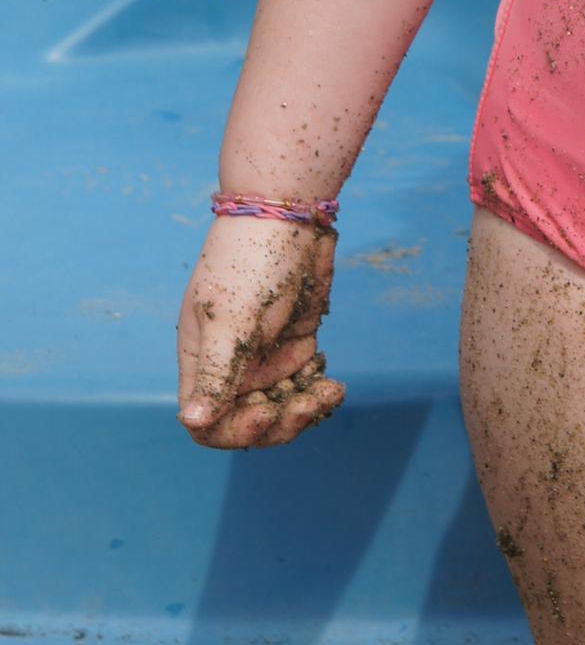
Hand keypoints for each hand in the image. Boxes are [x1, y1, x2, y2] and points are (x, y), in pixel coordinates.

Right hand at [176, 215, 346, 448]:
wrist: (290, 215)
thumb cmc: (250, 261)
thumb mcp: (230, 318)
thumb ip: (214, 371)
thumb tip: (192, 421)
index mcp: (202, 362)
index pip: (208, 423)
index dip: (235, 430)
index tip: (266, 410)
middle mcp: (230, 365)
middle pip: (248, 422)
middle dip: (279, 422)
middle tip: (309, 403)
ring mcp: (264, 355)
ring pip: (280, 407)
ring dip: (303, 409)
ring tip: (330, 392)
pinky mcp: (295, 343)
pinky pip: (304, 384)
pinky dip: (318, 390)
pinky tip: (332, 382)